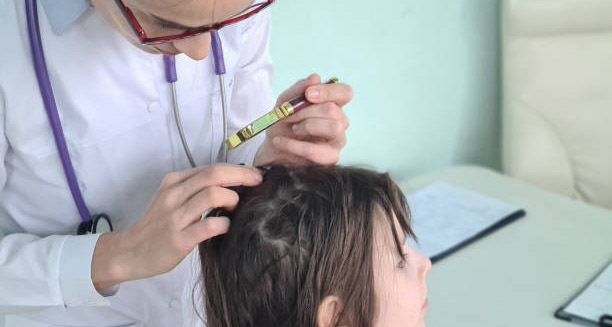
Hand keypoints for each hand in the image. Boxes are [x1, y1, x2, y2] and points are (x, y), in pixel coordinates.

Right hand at [91, 164, 262, 290]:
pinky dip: (225, 225)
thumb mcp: (172, 199)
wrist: (130, 252)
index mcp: (174, 182)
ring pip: (213, 195)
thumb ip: (196, 189)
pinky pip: (209, 225)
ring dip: (233, 199)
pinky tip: (226, 228)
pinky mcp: (178, 239)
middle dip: (243, 176)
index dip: (238, 169)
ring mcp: (175, 216)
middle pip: (215, 175)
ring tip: (236, 207)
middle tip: (259, 183)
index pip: (212, 168)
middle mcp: (174, 194)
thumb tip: (232, 183)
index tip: (255, 175)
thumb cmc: (157, 226)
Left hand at [253, 74, 352, 165]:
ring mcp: (338, 141)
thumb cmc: (283, 124)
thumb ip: (298, 89)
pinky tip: (280, 142)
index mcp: (333, 105)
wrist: (273, 150)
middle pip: (334, 111)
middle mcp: (340, 122)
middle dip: (307, 111)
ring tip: (291, 128)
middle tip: (287, 115)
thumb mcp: (284, 103)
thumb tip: (315, 78)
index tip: (309, 95)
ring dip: (307, 126)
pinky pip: (316, 150)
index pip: (345, 93)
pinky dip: (294, 145)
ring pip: (334, 127)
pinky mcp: (330, 159)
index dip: (329, 91)